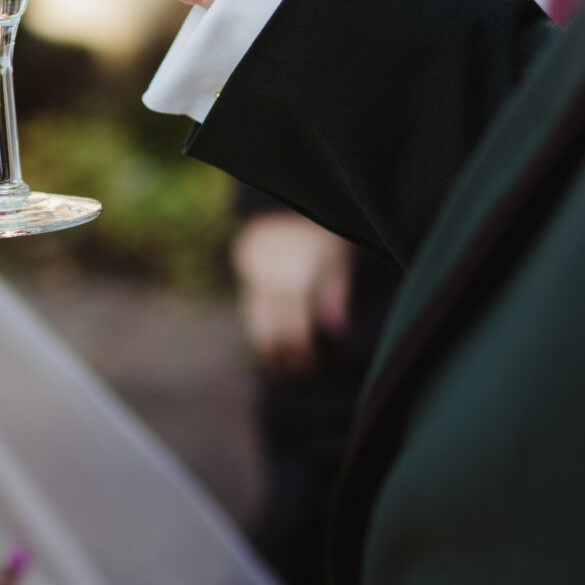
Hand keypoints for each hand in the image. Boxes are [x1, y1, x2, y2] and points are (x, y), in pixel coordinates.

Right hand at [233, 212, 352, 375]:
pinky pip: (251, 312)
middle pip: (275, 331)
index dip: (302, 353)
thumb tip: (337, 330)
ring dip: (267, 349)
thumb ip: (336, 296)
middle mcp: (273, 283)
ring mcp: (256, 281)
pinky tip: (268, 346)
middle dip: (285, 356)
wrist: (284, 209)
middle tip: (295, 375)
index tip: (309, 369)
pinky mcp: (247, 279)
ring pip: (257, 324)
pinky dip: (259, 331)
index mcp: (297, 281)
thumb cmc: (319, 238)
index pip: (297, 329)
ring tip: (278, 369)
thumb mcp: (336, 261)